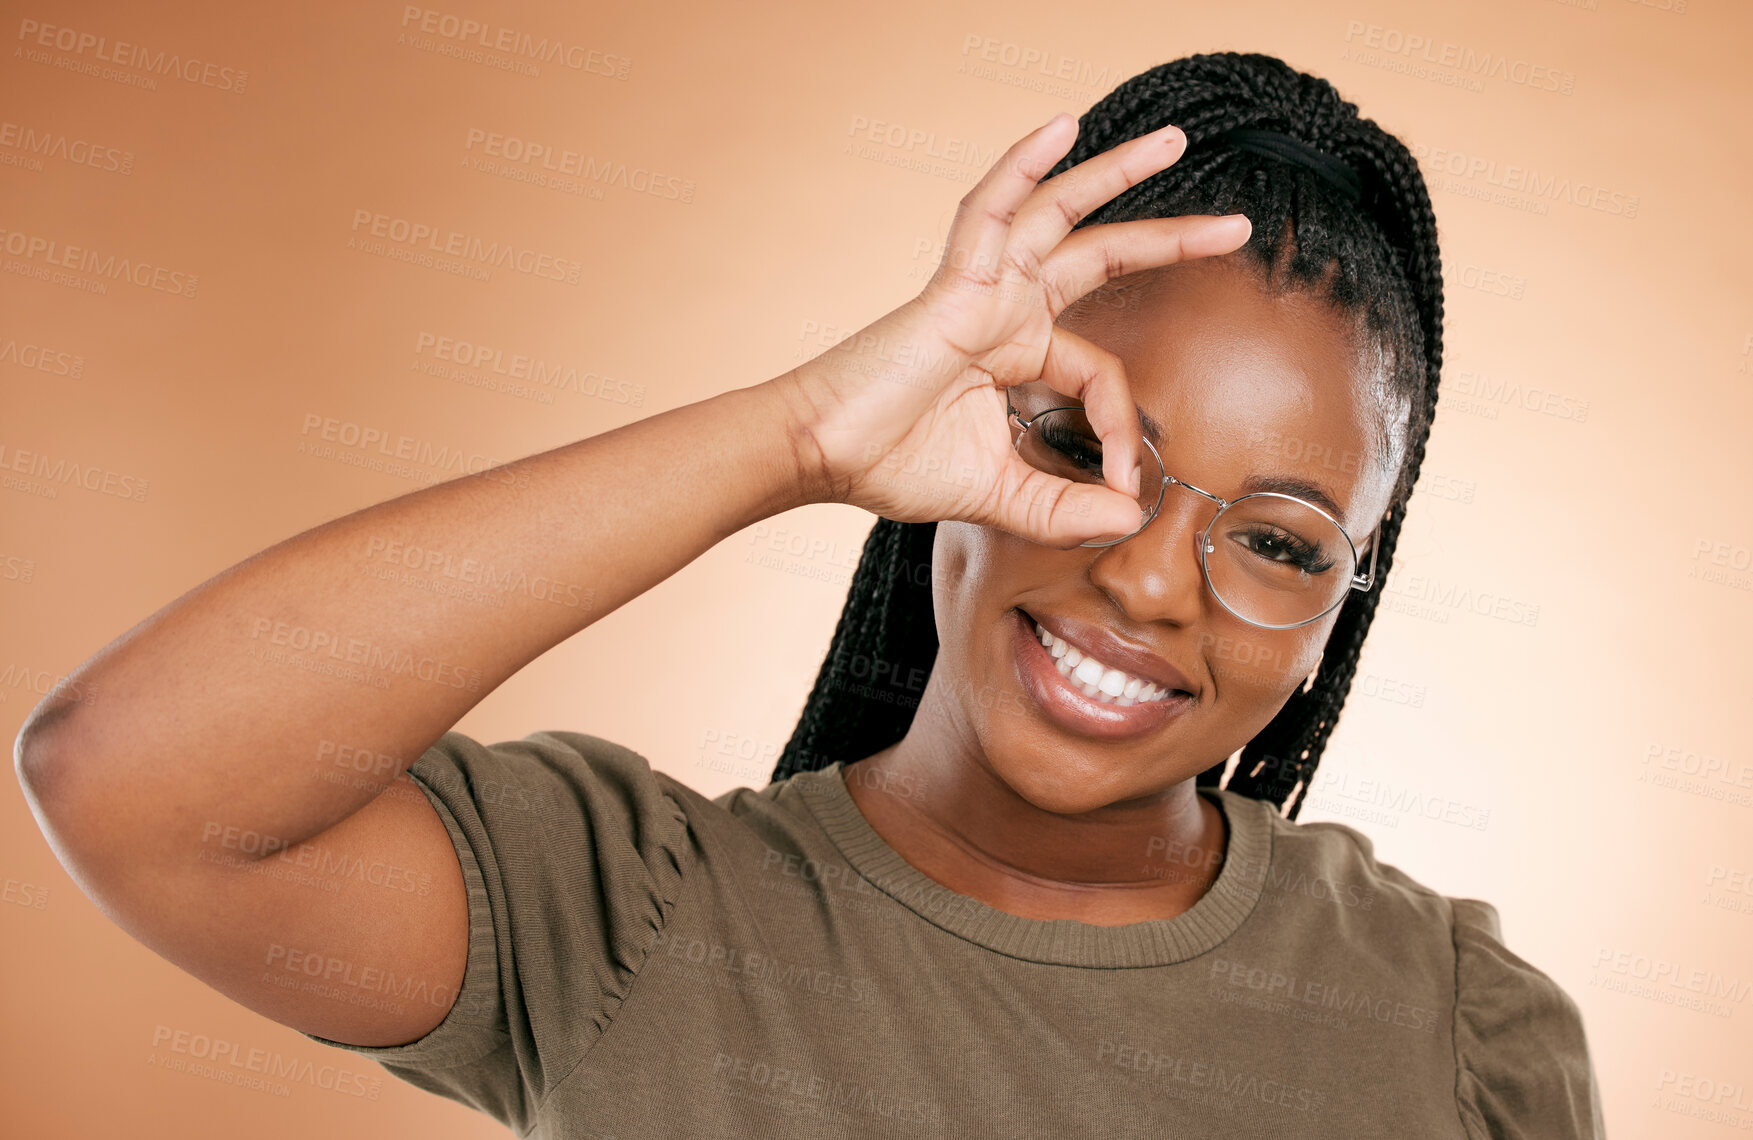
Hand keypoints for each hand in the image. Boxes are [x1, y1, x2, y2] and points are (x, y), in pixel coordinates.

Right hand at [779, 111, 1250, 548]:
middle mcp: (1005, 311)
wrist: (824, 456)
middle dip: (1169, 239)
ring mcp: (981, 289)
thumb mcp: (999, 497)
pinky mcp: (953, 284)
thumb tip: (1130, 517)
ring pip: (1057, 213)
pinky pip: (990, 208)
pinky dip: (1023, 166)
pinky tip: (1062, 127)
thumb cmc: (893, 466)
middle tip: (1235, 227)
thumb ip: (1062, 510)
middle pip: (1100, 255)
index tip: (1125, 484)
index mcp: (1015, 356)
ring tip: (1170, 139)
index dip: (1123, 428)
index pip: (1099, 374)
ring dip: (1115, 174)